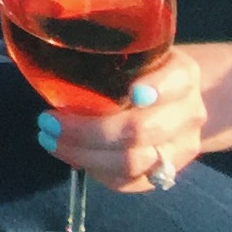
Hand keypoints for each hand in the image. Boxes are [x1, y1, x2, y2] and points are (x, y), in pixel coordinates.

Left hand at [40, 46, 207, 192]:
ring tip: (50, 139)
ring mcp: (181, 148)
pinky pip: (130, 182)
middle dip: (89, 130)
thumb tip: (43, 50)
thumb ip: (107, 49)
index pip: (175, 82)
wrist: (178, 99)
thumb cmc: (141, 66)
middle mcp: (188, 113)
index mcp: (183, 74)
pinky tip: (69, 154)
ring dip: (84, 154)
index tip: (130, 92)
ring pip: (133, 162)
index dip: (156, 89)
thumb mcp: (134, 49)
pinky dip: (95, 170)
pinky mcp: (168, 173)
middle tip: (48, 120)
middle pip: (143, 130)